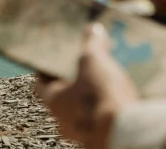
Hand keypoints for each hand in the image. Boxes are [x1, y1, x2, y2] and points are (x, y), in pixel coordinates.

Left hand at [36, 23, 138, 148]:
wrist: (124, 133)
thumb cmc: (101, 95)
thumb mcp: (94, 61)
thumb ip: (92, 44)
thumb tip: (93, 28)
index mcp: (54, 102)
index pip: (41, 85)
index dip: (47, 70)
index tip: (53, 59)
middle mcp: (63, 121)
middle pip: (63, 98)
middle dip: (73, 82)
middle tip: (84, 65)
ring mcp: (82, 132)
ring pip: (82, 110)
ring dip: (90, 97)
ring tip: (105, 79)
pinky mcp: (101, 138)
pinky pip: (99, 119)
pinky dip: (104, 108)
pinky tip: (118, 98)